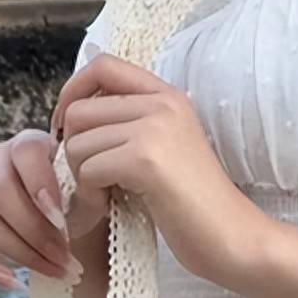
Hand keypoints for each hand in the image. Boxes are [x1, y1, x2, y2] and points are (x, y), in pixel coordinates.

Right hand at [0, 129, 85, 294]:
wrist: (65, 210)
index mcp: (28, 143)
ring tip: (55, 270)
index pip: (25, 153)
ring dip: (20, 253)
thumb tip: (77, 203)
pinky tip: (14, 282)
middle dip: (34, 231)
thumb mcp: (86, 184)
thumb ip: (84, 187)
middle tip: (65, 256)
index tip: (62, 217)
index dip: (40, 185)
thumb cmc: (77, 192)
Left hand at [50, 53, 273, 285]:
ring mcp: (155, 128)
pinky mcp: (145, 159)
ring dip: (80, 177)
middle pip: (80, 109)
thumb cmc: (192, 199)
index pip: (103, 65)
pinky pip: (88, 170)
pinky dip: (88, 196)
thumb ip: (130, 122)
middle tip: (91, 177)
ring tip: (104, 195)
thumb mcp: (165, 143)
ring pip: (78, 142)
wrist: (228, 232)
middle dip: (73, 148)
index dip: (73, 91)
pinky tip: (108, 207)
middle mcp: (161, 102)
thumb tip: (73, 116)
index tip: (69, 128)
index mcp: (166, 94)